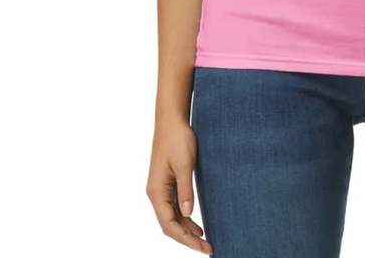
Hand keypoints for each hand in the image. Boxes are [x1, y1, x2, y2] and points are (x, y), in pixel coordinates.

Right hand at [146, 116, 212, 253]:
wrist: (172, 120)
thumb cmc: (177, 139)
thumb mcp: (185, 165)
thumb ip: (186, 190)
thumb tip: (188, 214)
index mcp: (157, 191)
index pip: (169, 224)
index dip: (185, 239)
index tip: (201, 246)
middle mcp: (156, 193)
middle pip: (170, 224)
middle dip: (187, 238)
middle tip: (208, 248)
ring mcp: (162, 188)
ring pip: (173, 217)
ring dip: (187, 230)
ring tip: (204, 240)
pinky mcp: (168, 183)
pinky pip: (175, 206)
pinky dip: (185, 217)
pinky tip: (196, 223)